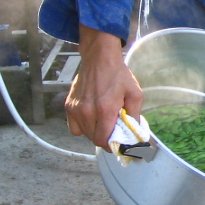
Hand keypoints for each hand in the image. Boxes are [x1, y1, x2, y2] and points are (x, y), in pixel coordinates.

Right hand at [65, 25, 143, 147]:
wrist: (99, 59)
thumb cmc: (119, 76)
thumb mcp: (135, 94)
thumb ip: (135, 116)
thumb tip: (135, 134)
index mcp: (104, 110)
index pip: (103, 140)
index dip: (112, 145)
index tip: (118, 142)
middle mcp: (87, 112)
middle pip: (94, 139)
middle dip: (105, 139)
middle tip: (113, 130)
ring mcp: (76, 109)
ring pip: (84, 134)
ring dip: (95, 133)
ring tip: (103, 122)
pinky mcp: (69, 106)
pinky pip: (74, 127)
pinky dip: (82, 127)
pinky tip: (91, 119)